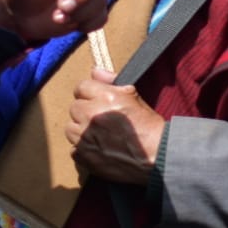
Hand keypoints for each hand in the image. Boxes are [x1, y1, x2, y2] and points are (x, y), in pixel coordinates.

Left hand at [66, 68, 165, 185]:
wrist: (157, 156)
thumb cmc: (149, 127)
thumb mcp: (134, 98)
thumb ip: (111, 82)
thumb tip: (95, 71)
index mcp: (105, 97)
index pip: (81, 87)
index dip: (89, 93)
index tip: (95, 100)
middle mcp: (92, 115)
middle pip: (74, 107)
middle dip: (85, 112)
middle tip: (101, 120)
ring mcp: (86, 137)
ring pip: (70, 128)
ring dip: (81, 130)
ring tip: (98, 135)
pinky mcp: (84, 156)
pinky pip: (74, 149)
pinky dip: (83, 150)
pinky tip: (98, 149)